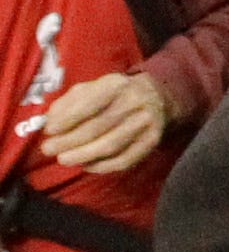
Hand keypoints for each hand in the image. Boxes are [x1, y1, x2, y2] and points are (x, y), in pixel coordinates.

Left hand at [37, 71, 167, 175]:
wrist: (157, 97)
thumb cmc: (113, 94)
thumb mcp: (91, 88)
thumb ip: (69, 102)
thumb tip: (51, 123)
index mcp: (116, 84)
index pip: (89, 104)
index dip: (67, 119)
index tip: (49, 131)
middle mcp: (134, 101)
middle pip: (98, 127)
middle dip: (69, 141)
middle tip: (49, 150)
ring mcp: (145, 122)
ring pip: (111, 145)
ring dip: (83, 155)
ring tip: (64, 160)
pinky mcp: (152, 140)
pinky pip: (126, 159)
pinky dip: (104, 166)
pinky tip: (87, 166)